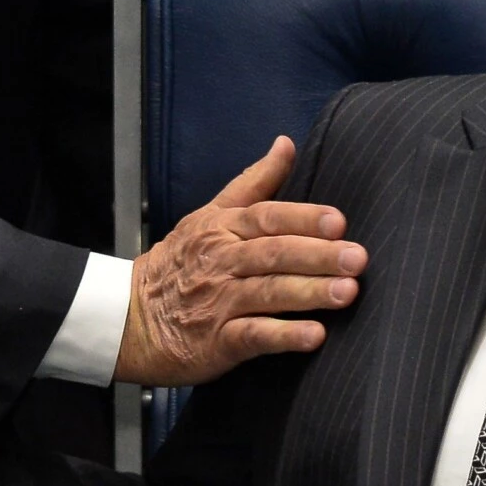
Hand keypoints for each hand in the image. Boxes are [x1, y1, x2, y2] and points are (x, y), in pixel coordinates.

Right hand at [111, 136, 368, 387]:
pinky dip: (284, 336)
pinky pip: (253, 336)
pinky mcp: (216, 342)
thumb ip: (255, 182)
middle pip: (273, 253)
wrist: (128, 317)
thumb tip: (287, 143)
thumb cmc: (180, 262)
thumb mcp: (210, 214)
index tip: (338, 222)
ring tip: (347, 293)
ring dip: (309, 292)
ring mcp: (218, 302)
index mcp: (223, 228)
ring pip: (268, 292)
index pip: (267, 217)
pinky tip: (314, 336)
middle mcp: (222, 261)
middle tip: (357, 259)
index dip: (303, 218)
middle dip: (317, 256)